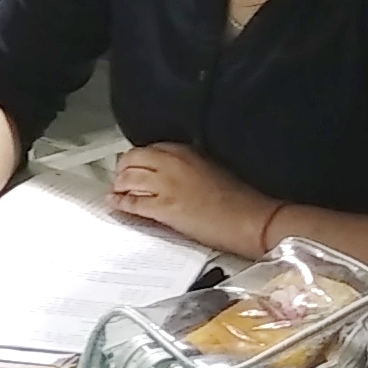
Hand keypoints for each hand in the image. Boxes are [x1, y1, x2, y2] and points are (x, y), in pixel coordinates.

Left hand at [110, 143, 273, 252]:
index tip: (133, 166)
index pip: (148, 148)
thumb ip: (187, 165)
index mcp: (186, 150)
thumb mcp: (211, 167)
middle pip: (132, 160)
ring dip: (119, 186)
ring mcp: (166, 184)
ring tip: (118, 192)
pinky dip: (121, 204)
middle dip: (123, 170)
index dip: (137, 159)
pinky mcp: (164, 208)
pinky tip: (116, 204)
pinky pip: (132, 203)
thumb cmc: (239, 198)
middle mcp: (172, 163)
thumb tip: (168, 173)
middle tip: (121, 179)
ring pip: (128, 179)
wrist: (250, 219)